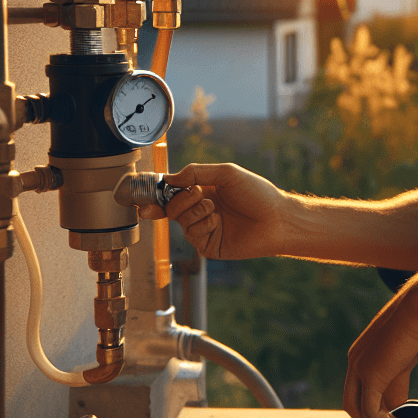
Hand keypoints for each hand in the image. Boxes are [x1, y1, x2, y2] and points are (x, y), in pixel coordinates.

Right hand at [138, 163, 285, 258]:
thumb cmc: (257, 194)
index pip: (173, 191)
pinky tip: (218, 221)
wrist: (277, 219)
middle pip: (170, 206)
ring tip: (214, 208)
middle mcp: (201, 210)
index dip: (157, 192)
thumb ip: (197, 172)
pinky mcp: (209, 245)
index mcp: (204, 191)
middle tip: (198, 194)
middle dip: (179, 199)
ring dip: (194, 210)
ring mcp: (204, 229)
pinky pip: (192, 234)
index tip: (140, 192)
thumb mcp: (226, 174)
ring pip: (179, 220)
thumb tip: (170, 178)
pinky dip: (202, 224)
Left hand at [343, 281, 417, 417]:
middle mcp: (353, 362)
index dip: (365, 408)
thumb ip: (395, 384)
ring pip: (358, 409)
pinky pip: (372, 410)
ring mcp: (359, 368)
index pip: (354, 389)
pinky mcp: (371, 375)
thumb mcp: (401, 362)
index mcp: (357, 356)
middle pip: (350, 402)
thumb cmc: (413, 330)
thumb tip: (395, 407)